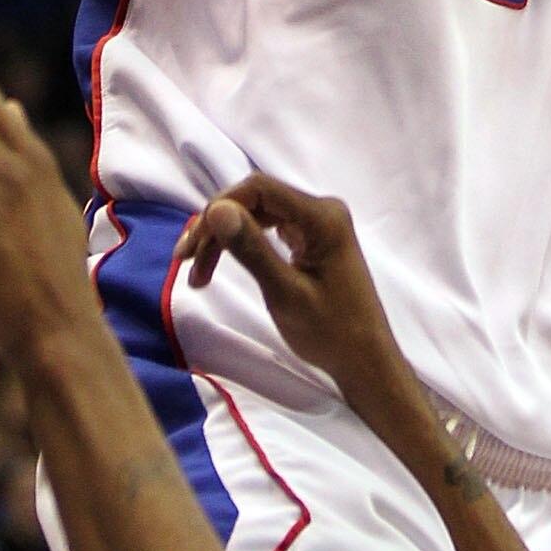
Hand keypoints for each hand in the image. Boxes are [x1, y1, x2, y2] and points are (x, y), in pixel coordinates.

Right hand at [174, 173, 402, 406]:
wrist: (365, 361)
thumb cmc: (331, 332)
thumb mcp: (285, 293)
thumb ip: (251, 250)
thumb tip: (215, 210)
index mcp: (322, 216)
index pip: (259, 189)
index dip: (218, 208)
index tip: (190, 246)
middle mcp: (322, 211)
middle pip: (255, 202)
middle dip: (217, 229)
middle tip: (184, 265)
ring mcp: (318, 226)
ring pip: (259, 217)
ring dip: (226, 240)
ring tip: (197, 275)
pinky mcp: (313, 241)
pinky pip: (271, 231)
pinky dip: (244, 247)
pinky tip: (223, 264)